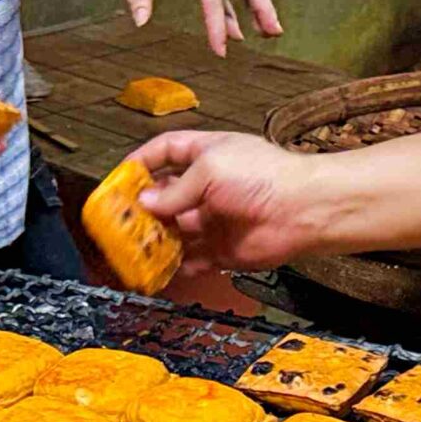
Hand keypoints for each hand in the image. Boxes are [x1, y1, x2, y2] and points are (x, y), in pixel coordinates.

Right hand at [132, 130, 332, 272]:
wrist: (302, 210)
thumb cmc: (260, 176)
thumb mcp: (210, 170)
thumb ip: (174, 190)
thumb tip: (145, 203)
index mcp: (205, 155)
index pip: (165, 152)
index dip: (141, 162)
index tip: (118, 178)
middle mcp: (207, 187)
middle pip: (164, 196)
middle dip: (142, 209)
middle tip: (118, 222)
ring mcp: (213, 219)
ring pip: (174, 231)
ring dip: (154, 240)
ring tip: (131, 250)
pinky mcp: (222, 250)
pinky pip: (192, 260)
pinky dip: (176, 266)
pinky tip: (157, 270)